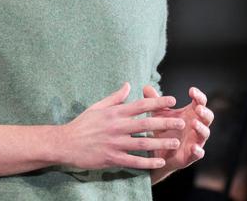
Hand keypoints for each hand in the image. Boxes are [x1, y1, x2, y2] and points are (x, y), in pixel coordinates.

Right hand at [58, 82, 185, 169]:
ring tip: (176, 142)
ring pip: (142, 143)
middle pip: (145, 123)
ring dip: (160, 142)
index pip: (140, 105)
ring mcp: (115, 143)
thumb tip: (128, 85)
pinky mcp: (111, 158)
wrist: (65, 143)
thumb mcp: (98, 106)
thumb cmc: (82, 124)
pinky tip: (159, 161)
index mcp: (115, 113)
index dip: (157, 102)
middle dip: (165, 122)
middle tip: (181, 123)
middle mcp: (117, 127)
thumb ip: (115, 97)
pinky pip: (133, 161)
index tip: (172, 100)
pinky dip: (147, 162)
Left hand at [143, 85, 213, 176]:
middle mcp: (196, 126)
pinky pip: (199, 153)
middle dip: (204, 112)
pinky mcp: (191, 155)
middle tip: (198, 108)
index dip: (198, 96)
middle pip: (208, 117)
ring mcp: (196, 140)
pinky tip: (194, 147)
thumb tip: (146, 87)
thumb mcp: (159, 114)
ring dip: (201, 128)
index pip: (200, 102)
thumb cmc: (163, 129)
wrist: (158, 152)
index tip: (191, 90)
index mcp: (191, 114)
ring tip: (193, 124)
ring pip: (205, 133)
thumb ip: (155, 102)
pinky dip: (198, 150)